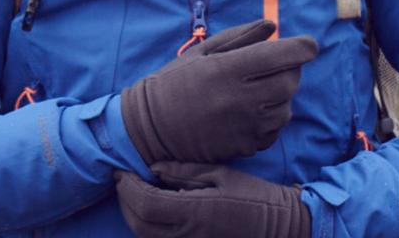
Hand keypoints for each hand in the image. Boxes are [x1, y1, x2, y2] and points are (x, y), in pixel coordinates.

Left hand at [116, 161, 310, 237]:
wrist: (278, 226)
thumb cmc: (252, 195)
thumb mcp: (220, 174)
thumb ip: (184, 171)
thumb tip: (153, 167)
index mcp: (195, 211)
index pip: (146, 204)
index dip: (127, 188)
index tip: (120, 171)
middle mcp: (188, 235)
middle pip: (140, 225)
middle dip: (124, 201)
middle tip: (122, 180)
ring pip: (146, 237)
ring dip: (133, 215)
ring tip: (132, 192)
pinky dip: (147, 227)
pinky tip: (151, 209)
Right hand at [120, 19, 317, 164]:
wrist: (151, 128)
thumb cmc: (174, 82)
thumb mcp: (202, 52)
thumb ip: (239, 37)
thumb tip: (272, 26)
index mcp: (228, 70)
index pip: (280, 56)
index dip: (302, 48)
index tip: (310, 44)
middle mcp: (240, 99)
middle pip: (290, 82)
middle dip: (292, 69)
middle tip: (279, 63)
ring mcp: (244, 127)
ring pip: (286, 109)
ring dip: (282, 95)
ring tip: (262, 87)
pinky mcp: (244, 148)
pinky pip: (274, 131)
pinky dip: (272, 118)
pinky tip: (254, 110)